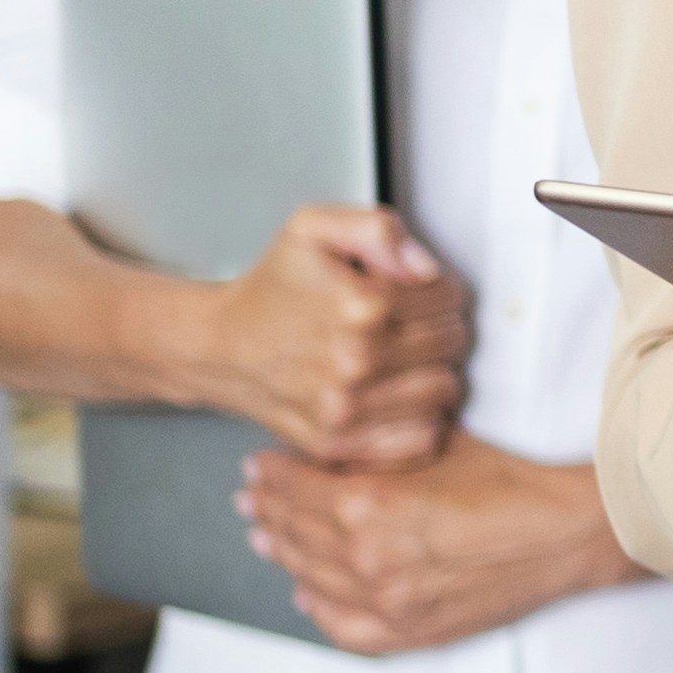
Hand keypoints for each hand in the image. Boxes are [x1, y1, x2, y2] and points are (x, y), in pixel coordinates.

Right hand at [195, 203, 469, 467]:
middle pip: (453, 345)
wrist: (219, 346)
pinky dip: (419, 421)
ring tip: (403, 361)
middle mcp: (356, 361)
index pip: (449, 298)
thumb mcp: (313, 229)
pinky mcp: (339, 444)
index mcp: (360, 306)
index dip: (437, 290)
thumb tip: (425, 267)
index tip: (413, 294)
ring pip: (445, 392)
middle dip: (439, 329)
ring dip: (433, 374)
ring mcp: (347, 409)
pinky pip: (420, 440)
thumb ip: (377, 229)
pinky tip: (396, 397)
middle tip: (409, 326)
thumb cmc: (272, 288)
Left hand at [240, 432, 639, 654]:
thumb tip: (338, 445)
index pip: (296, 489)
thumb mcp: (439, 446)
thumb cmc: (513, 483)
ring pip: (310, 579)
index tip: (260, 464)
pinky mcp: (410, 632)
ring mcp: (386, 603)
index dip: (273, 474)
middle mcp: (367, 560)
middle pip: (294, 534)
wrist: (568, 533)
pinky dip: (317, 609)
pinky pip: (342, 628)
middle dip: (269, 511)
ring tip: (268, 537)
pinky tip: (306, 593)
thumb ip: (382, 449)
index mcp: (370, 506)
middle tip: (252, 497)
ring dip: (284, 555)